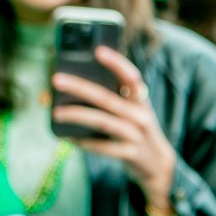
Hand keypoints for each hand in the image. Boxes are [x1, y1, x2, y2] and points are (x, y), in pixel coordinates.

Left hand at [52, 47, 176, 212]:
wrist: (159, 165)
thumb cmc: (137, 131)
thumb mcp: (134, 111)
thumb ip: (115, 97)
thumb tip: (75, 86)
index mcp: (141, 100)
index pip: (131, 76)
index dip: (116, 63)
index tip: (98, 51)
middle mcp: (141, 116)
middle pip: (107, 98)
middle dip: (80, 87)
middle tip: (57, 79)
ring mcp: (137, 136)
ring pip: (104, 122)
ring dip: (77, 115)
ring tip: (56, 112)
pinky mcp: (131, 154)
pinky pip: (105, 148)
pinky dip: (85, 143)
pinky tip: (69, 138)